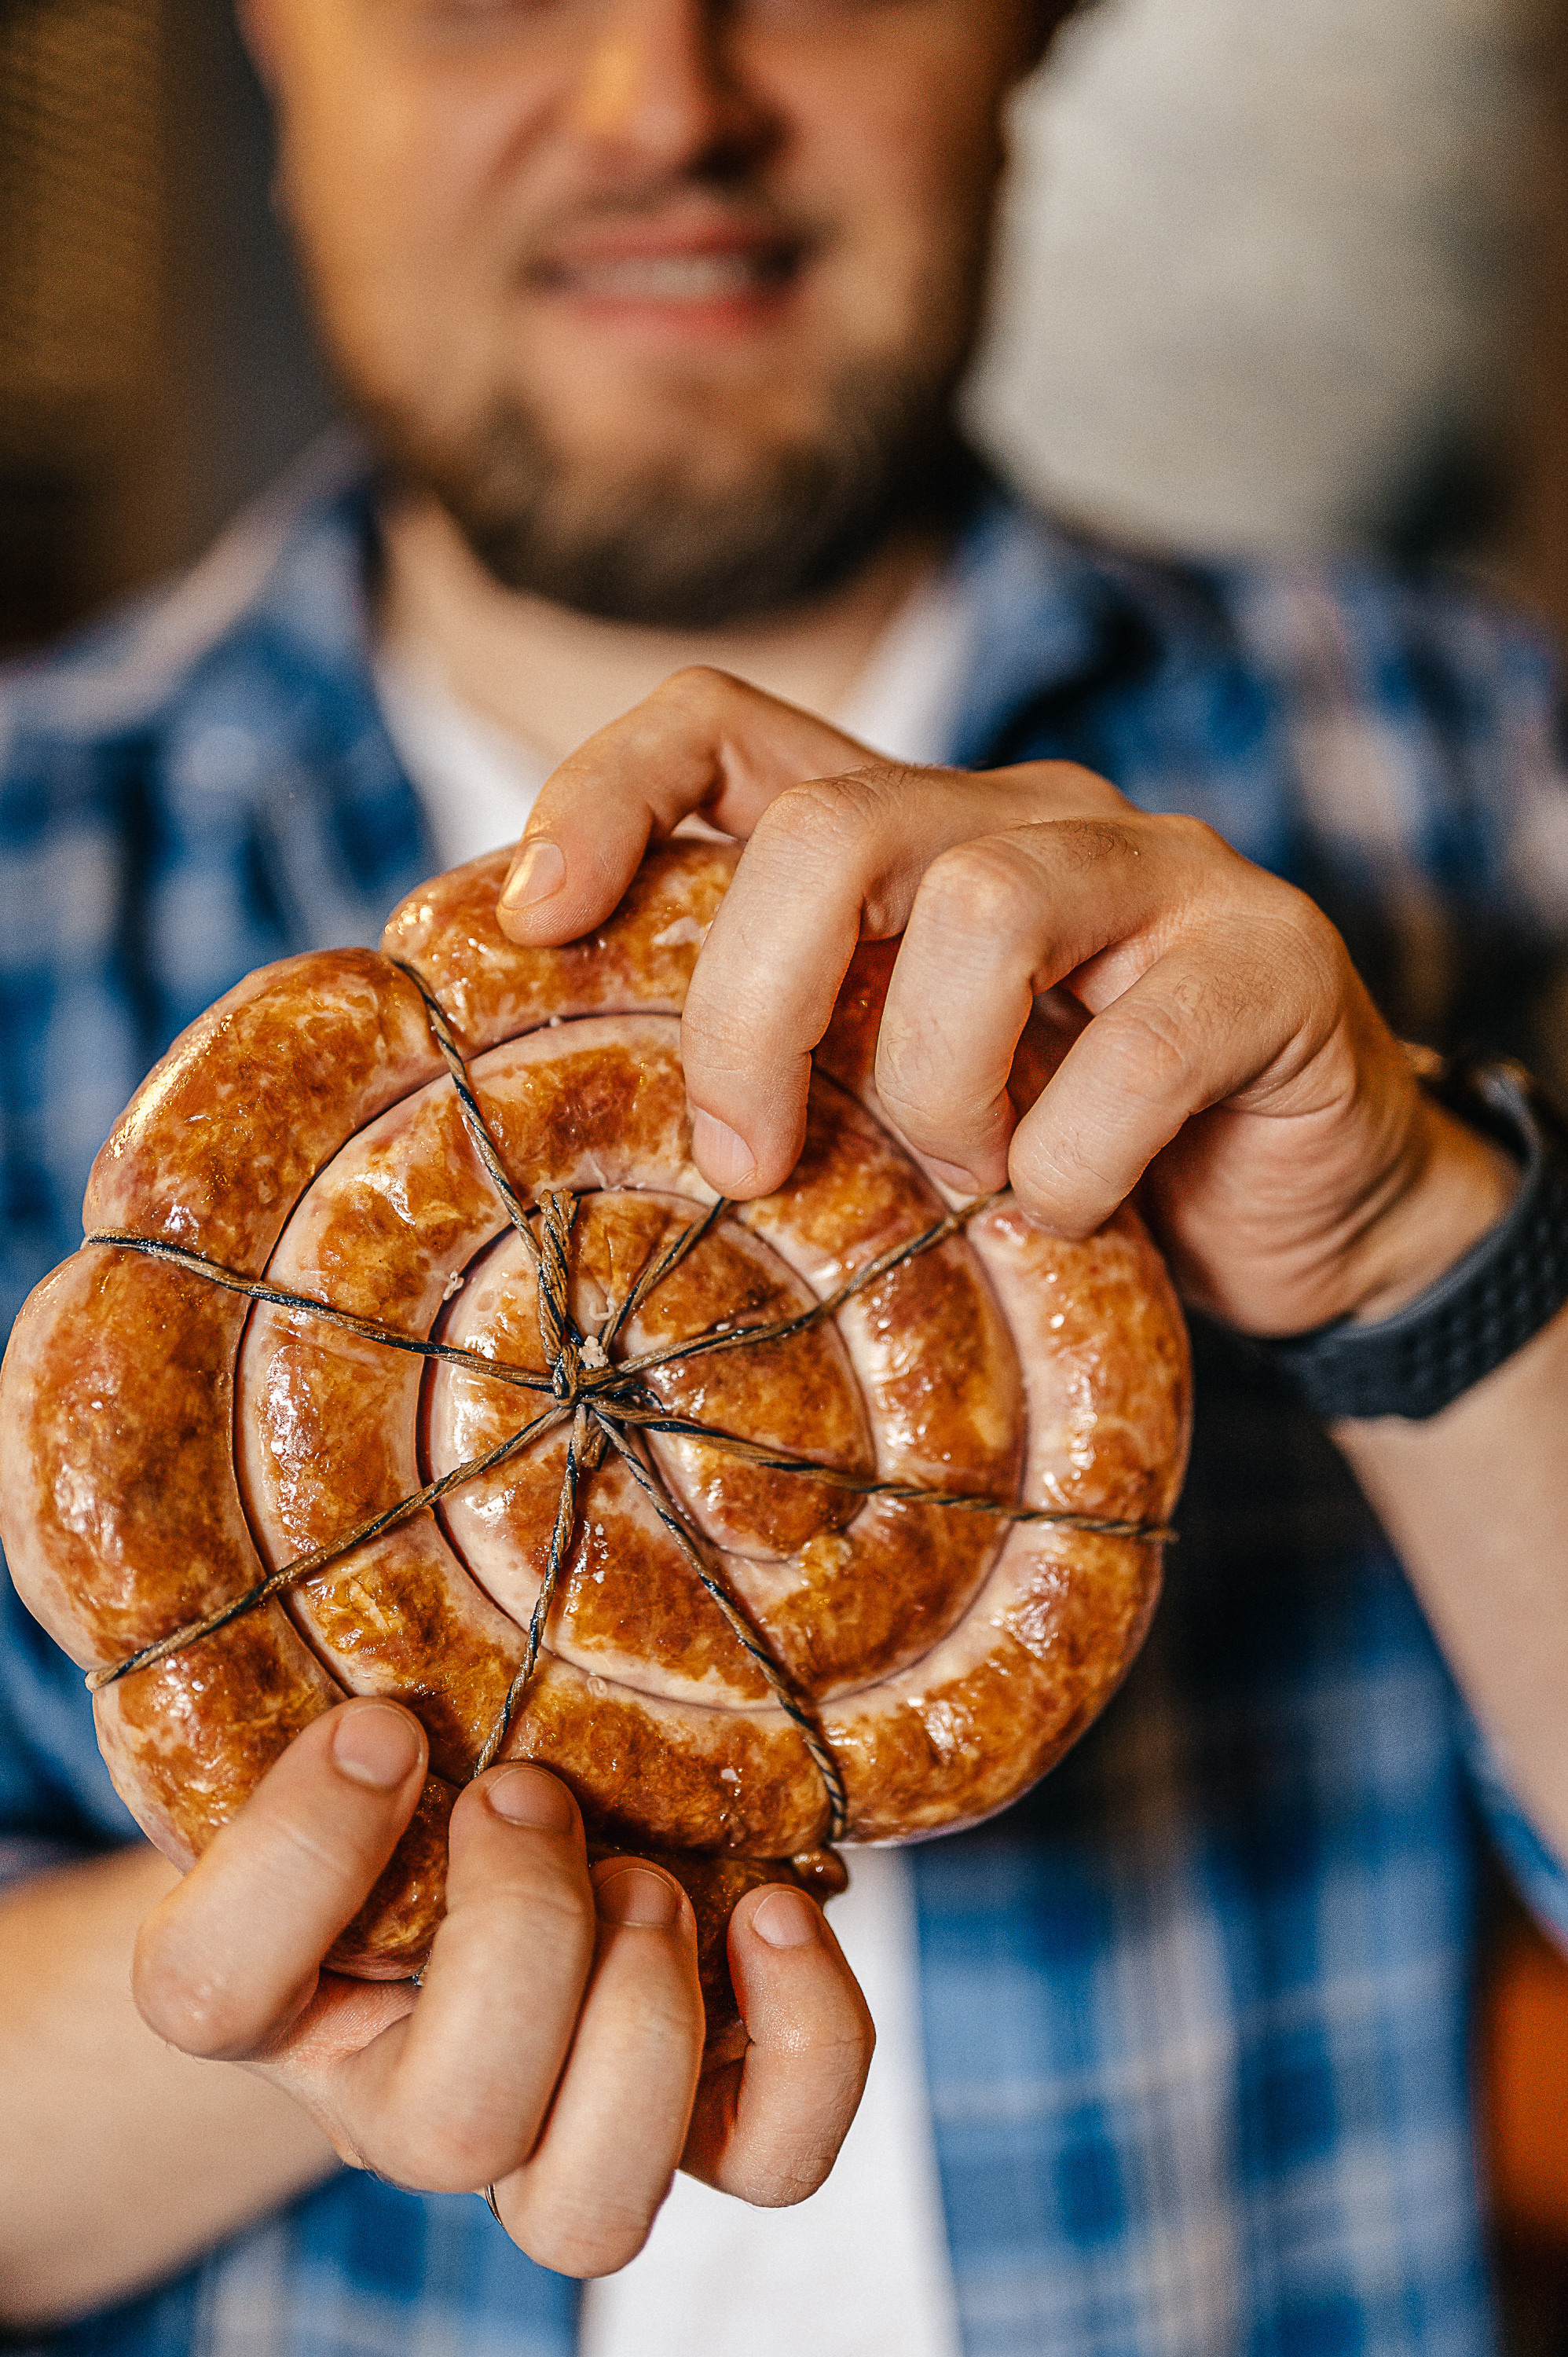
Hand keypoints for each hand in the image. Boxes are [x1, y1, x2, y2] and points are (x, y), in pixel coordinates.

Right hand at [133, 1700, 872, 2275]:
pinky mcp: (693, 2124)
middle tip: (534, 1795)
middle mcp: (395, 2102)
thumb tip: (363, 1559)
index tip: (381, 1722)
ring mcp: (549, 2136)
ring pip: (592, 2211)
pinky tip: (774, 1910)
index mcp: (268, 1993)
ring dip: (644, 2016)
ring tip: (653, 1872)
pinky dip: (804, 2037)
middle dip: (521, 1939)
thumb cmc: (406, 1769)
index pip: (210, 1990)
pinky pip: (770, 2163)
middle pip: (447, 2132)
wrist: (485, 1837)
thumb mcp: (346, 1720)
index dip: (298, 1854)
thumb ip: (341, 1672)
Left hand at [497, 667, 1515, 1336]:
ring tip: (967, 1184)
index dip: (606, 790)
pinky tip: (1077, 1210)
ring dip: (938, 1092)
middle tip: (752, 1162)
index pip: (724, 723)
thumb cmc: (1064, 1162)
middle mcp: (1024, 819)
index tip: (530, 920)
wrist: (1307, 1215)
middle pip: (829, 828)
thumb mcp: (893, 1109)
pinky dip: (1075, 1162)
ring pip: (980, 913)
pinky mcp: (1268, 959)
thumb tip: (586, 1118)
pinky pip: (1136, 1047)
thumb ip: (790, 1066)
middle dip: (753, 1010)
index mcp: (908, 840)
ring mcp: (1156, 873)